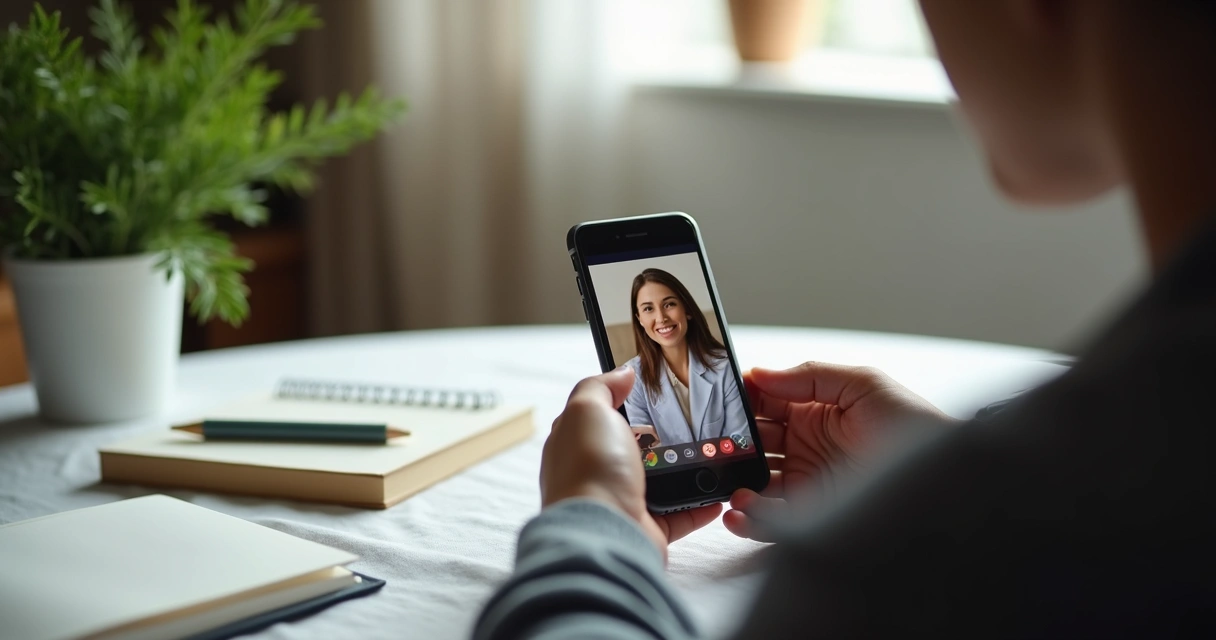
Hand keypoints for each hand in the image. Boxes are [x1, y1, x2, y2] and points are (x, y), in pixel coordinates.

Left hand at [542, 367, 722, 558]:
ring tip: (709, 451)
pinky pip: (679, 514)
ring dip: (684, 470)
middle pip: (633, 448)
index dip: (621, 401)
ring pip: (658, 481)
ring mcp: (620, 501)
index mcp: (577, 442)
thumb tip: (622, 373)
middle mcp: (596, 472)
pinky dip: (699, 505)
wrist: (601, 532)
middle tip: (688, 422)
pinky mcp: (645, 527)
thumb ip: (601, 387)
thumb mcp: (587, 409)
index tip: (650, 391)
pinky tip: (717, 491)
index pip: (599, 415)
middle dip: (659, 437)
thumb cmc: (588, 470)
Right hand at [725, 362, 954, 540]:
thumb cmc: (911, 425)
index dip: (740, 402)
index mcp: (812, 412)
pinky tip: (741, 509)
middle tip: (713, 444)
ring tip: (723, 478)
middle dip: (728, 443)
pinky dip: (749, 517)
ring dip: (733, 480)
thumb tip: (759, 374)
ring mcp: (805, 482)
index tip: (719, 401)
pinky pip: (770, 520)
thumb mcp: (863, 384)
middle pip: (751, 444)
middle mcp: (804, 447)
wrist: (942, 476)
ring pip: (754, 482)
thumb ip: (809, 376)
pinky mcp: (810, 516)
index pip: (762, 404)